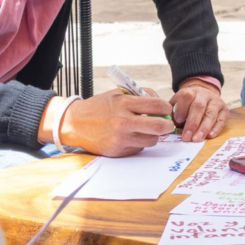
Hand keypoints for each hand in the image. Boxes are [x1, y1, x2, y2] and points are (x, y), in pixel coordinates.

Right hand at [48, 90, 174, 156]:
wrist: (76, 123)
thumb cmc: (101, 106)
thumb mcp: (119, 94)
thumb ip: (141, 96)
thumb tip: (163, 105)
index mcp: (124, 103)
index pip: (157, 105)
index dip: (166, 107)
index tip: (167, 109)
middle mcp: (123, 122)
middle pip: (158, 126)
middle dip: (167, 125)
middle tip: (168, 124)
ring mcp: (120, 138)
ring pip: (151, 140)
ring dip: (153, 135)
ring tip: (145, 129)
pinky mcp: (117, 151)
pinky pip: (139, 148)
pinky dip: (139, 142)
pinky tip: (131, 136)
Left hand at [170, 78, 228, 142]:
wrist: (204, 96)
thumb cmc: (187, 105)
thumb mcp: (178, 104)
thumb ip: (173, 113)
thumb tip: (168, 125)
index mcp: (190, 91)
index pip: (186, 96)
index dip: (182, 109)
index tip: (177, 121)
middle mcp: (204, 94)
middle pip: (199, 106)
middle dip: (192, 123)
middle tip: (186, 137)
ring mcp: (216, 101)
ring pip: (210, 114)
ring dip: (203, 128)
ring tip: (197, 139)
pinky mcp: (225, 110)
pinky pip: (222, 119)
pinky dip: (216, 128)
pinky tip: (210, 136)